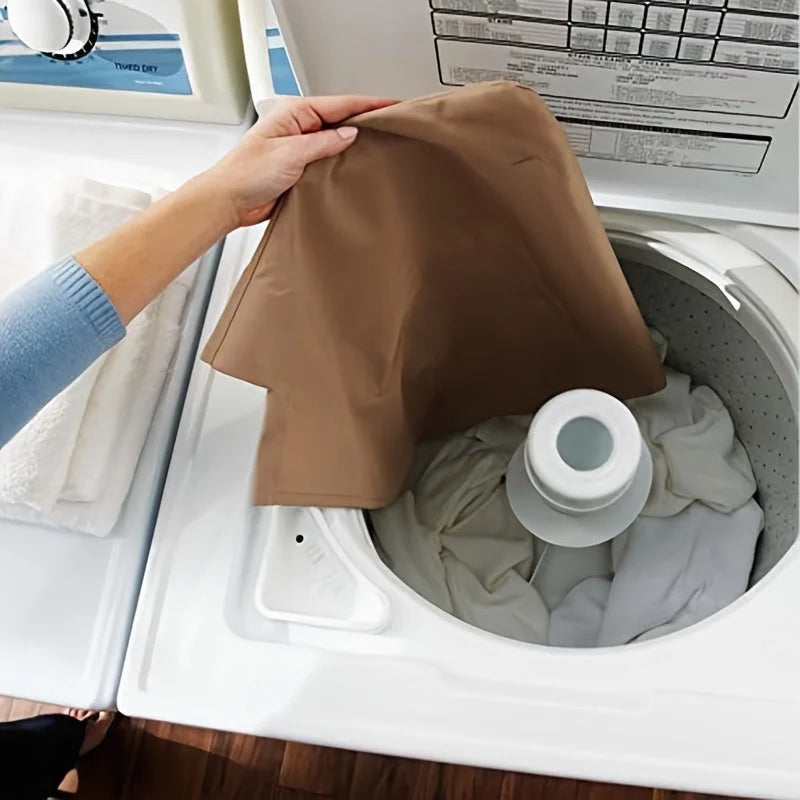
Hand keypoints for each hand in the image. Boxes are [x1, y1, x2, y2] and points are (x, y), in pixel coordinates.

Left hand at [201, 95, 396, 228]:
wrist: (229, 200)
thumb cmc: (246, 173)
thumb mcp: (291, 153)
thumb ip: (324, 142)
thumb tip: (350, 133)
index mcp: (295, 113)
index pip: (341, 104)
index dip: (370, 104)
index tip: (393, 105)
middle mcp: (299, 127)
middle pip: (341, 120)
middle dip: (365, 124)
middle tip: (392, 128)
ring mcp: (300, 148)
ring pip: (336, 143)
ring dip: (353, 147)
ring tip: (380, 148)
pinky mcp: (301, 169)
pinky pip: (328, 162)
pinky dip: (341, 164)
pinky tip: (355, 169)